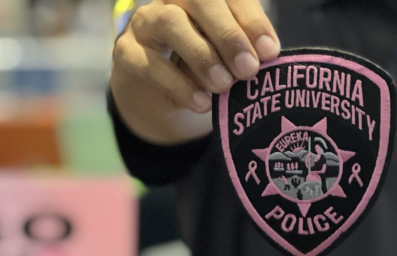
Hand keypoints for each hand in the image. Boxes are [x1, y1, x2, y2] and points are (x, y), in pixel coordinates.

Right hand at [111, 0, 279, 143]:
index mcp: (202, 0)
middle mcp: (173, 0)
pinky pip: (150, 63)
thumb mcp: (224, 61)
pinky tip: (201, 103)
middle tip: (248, 69)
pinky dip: (178, 84)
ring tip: (224, 85)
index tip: (270, 51)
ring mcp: (145, 23)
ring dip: (202, 55)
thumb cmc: (198, 71)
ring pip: (170, 22)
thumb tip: (265, 59)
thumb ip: (241, 55)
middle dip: (228, 34)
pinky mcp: (126, 53)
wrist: (155, 97)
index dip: (252, 20)